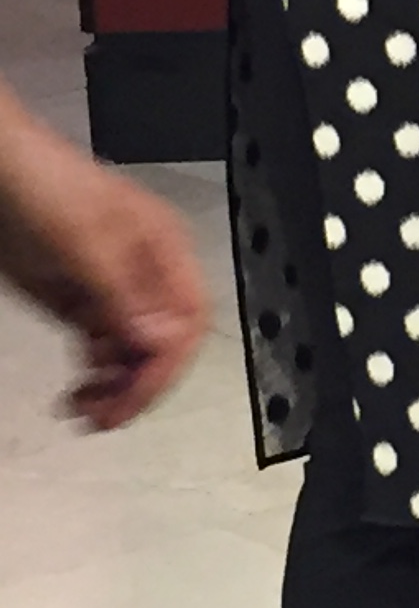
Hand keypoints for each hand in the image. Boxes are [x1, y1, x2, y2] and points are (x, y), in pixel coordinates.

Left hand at [0, 90, 208, 431]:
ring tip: (80, 410)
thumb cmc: (42, 188)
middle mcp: (145, 273)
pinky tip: (74, 391)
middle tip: (100, 419)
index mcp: (163, 250)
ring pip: (133, 352)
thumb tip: (162, 343)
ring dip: (115, 387)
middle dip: (139, 384)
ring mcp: (111, 287)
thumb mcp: (82, 240)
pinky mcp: (78, 298)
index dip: (168, 364)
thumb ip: (121, 292)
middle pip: (164, 343)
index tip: (132, 400)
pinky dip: (94, 374)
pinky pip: (101, 347)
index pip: (188, 320)